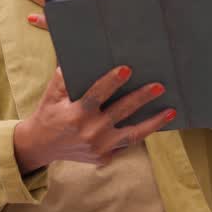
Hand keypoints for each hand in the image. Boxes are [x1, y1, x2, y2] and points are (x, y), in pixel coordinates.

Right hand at [13, 65, 174, 171]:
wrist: (40, 146)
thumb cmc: (49, 113)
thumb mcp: (52, 94)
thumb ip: (64, 77)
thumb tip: (79, 54)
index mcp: (76, 114)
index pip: (98, 95)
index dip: (112, 82)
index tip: (127, 69)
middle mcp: (90, 132)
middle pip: (121, 112)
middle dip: (141, 98)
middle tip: (159, 86)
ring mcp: (99, 147)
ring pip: (132, 134)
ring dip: (153, 122)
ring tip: (171, 111)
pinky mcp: (104, 157)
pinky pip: (126, 144)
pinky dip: (142, 133)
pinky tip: (157, 122)